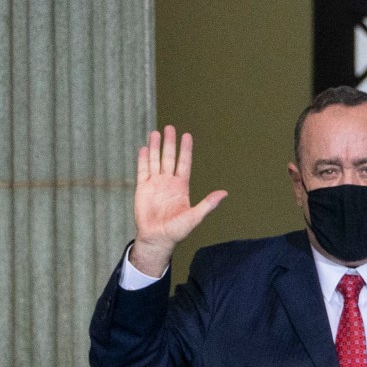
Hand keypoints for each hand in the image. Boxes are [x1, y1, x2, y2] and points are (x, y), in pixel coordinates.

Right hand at [129, 125, 227, 277]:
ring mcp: (155, 184)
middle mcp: (168, 182)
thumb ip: (207, 204)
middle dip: (169, 143)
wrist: (157, 239)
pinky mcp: (142, 189)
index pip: (184, 163)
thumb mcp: (194, 217)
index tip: (186, 136)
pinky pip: (143, 171)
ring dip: (155, 147)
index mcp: (181, 187)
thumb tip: (224, 193)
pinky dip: (143, 160)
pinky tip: (145, 148)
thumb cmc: (177, 231)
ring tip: (155, 133)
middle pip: (168, 158)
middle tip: (170, 127)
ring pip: (155, 161)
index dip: (185, 150)